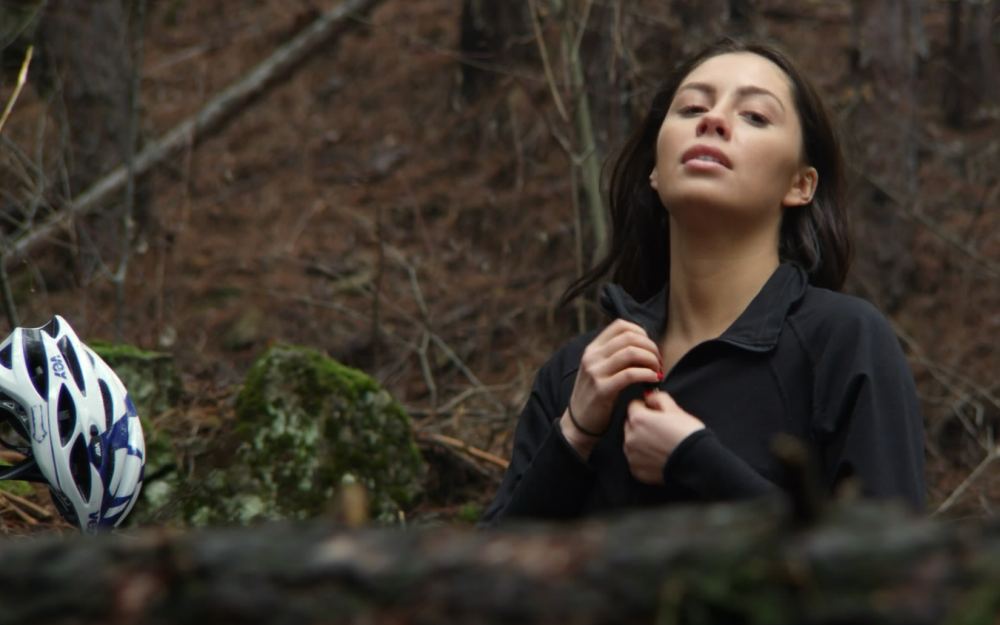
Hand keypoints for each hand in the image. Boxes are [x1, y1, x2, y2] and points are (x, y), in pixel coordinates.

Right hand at [560, 320, 661, 456]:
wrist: (579, 421)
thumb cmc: (596, 394)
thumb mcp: (599, 368)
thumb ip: (615, 354)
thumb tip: (643, 344)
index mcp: (593, 348)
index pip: (621, 325)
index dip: (641, 332)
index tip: (650, 347)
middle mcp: (592, 356)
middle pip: (629, 338)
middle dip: (651, 347)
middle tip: (659, 361)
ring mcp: (595, 372)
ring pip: (631, 353)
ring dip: (651, 360)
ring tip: (657, 370)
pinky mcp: (602, 389)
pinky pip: (630, 374)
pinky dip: (647, 374)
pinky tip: (654, 379)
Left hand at [624, 390, 704, 484]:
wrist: (698, 461)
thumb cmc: (688, 434)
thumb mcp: (675, 409)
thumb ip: (658, 398)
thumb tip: (649, 397)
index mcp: (638, 419)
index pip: (634, 405)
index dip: (646, 407)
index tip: (656, 413)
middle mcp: (630, 437)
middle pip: (630, 424)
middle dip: (641, 424)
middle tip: (661, 429)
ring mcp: (632, 456)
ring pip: (632, 442)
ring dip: (641, 441)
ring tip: (661, 444)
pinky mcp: (637, 470)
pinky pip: (636, 460)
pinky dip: (644, 458)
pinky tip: (659, 456)